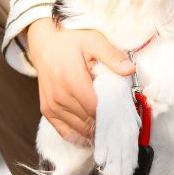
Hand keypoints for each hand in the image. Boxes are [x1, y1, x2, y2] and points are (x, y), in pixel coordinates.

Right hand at [26, 17, 134, 145]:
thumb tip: (130, 69)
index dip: (112, 113)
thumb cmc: (69, 39)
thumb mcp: (93, 40)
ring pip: (78, 128)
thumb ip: (111, 55)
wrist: (43, 41)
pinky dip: (78, 135)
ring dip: (94, 129)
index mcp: (72, 80)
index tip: (125, 111)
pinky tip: (91, 133)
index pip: (96, 108)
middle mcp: (60, 96)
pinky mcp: (47, 110)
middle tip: (121, 120)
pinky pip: (64, 131)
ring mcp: (51, 105)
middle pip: (88, 121)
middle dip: (106, 121)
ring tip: (109, 125)